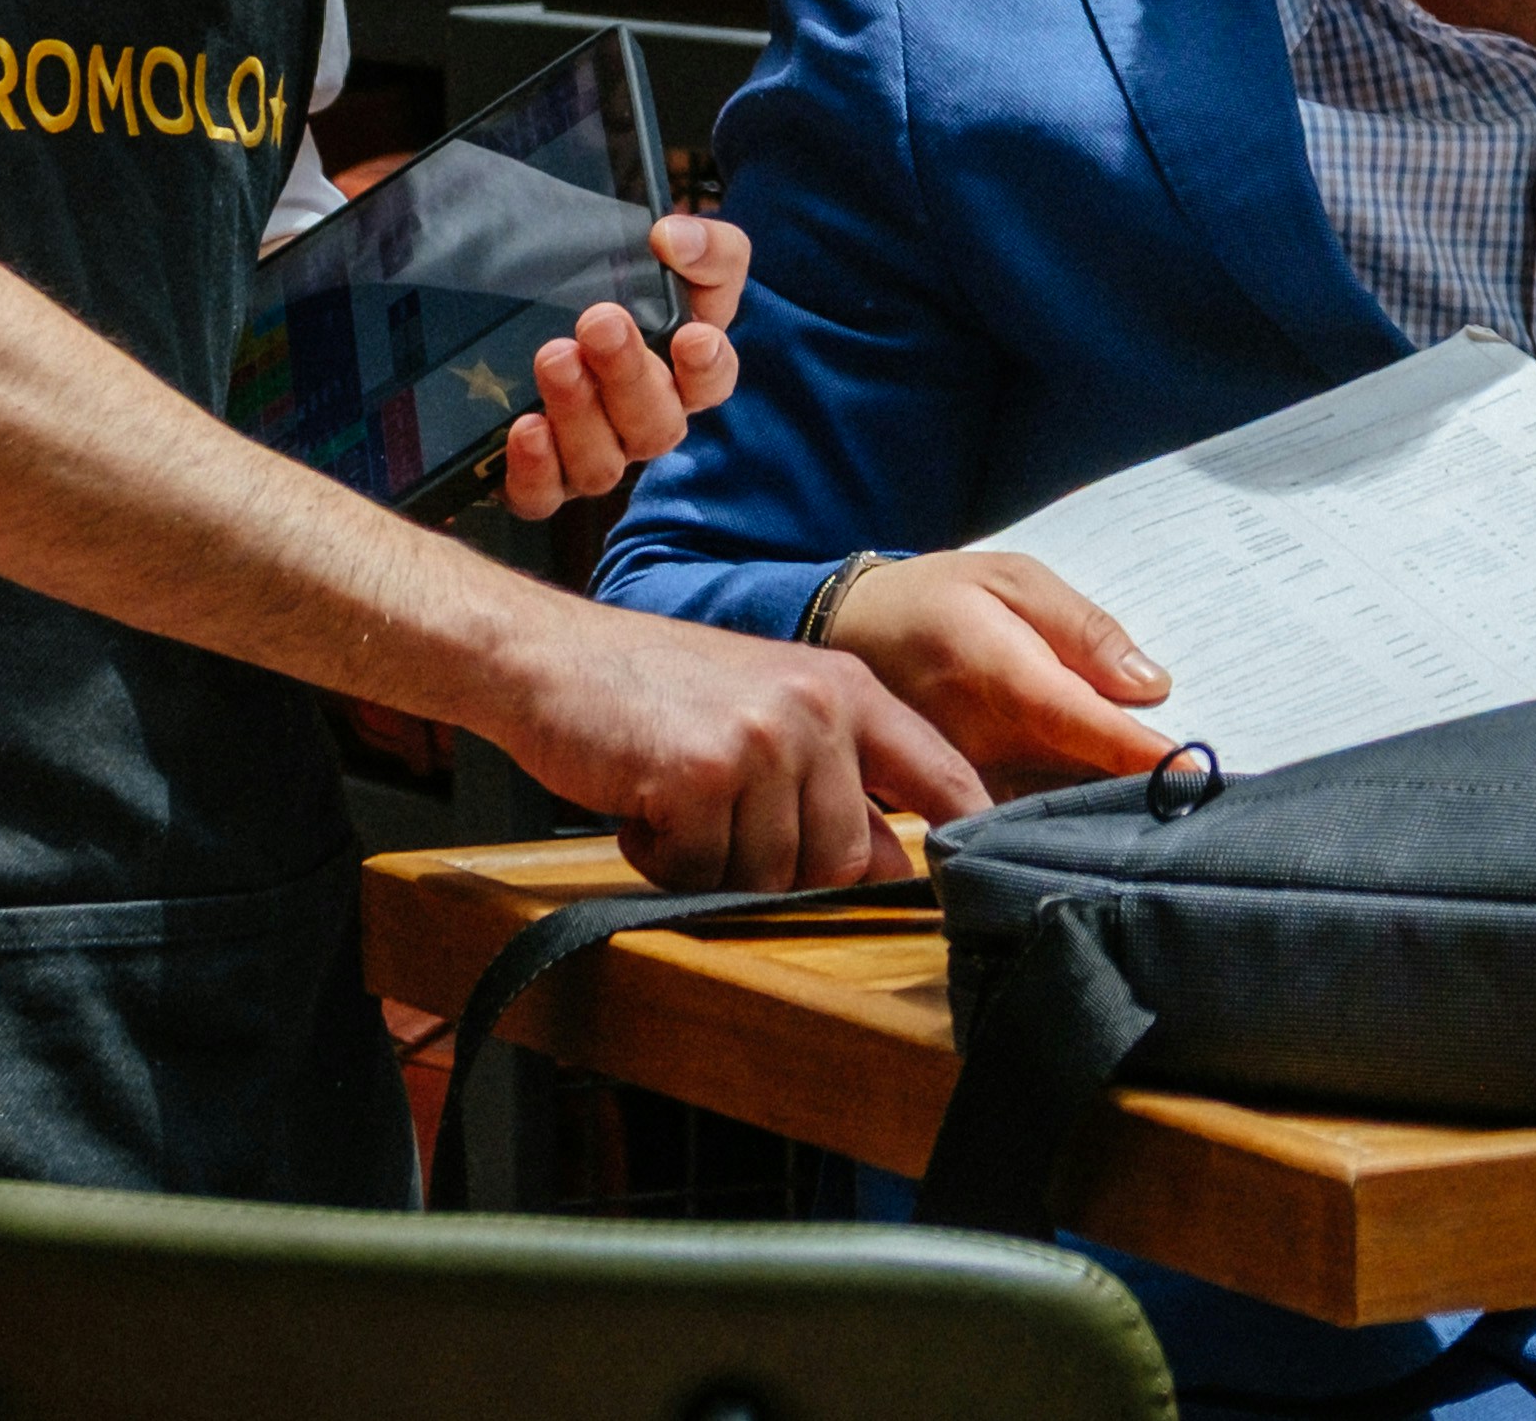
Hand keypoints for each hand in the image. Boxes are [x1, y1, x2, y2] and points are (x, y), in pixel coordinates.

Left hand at [494, 214, 749, 514]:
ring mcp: (591, 455)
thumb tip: (673, 239)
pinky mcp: (538, 479)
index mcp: (682, 373)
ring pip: (602, 465)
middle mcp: (641, 424)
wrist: (528, 300)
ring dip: (580, 414)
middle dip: (628, 374)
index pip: (713, 381)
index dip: (708, 367)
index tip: (694, 337)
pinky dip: (535, 470)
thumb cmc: (618, 284)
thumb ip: (699, 243)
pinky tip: (526, 430)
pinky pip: (541, 496)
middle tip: (600, 322)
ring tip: (556, 359)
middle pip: (655, 425)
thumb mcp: (670, 250)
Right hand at [494, 596, 994, 886]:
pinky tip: (643, 803)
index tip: (987, 878)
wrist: (548, 657)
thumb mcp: (766, 705)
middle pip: (843, 861)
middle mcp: (817, 709)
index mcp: (846, 689)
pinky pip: (703, 874)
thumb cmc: (652, 689)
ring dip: (714, 862)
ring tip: (677, 799)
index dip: (969, 834)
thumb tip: (889, 863)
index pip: (942, 775)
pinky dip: (666, 859)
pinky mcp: (703, 774)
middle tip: (719, 815)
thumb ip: (834, 773)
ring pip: (771, 876)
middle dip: (777, 865)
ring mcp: (763, 739)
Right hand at [828, 550, 1179, 783]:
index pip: (1081, 723)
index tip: (1194, 772)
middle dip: (1142, 788)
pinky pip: (1030, 814)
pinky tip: (1120, 808)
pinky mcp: (964, 797)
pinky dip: (1076, 812)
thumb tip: (1151, 683)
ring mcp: (971, 776)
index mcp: (998, 671)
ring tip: (1180, 808)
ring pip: (1057, 807)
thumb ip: (1082, 628)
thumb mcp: (1014, 580)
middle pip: (1078, 778)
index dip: (1138, 752)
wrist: (853, 633)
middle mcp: (983, 737)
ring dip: (1113, 807)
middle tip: (1213, 796)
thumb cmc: (941, 597)